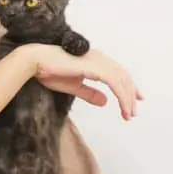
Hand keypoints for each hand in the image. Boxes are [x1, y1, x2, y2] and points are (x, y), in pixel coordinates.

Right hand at [21, 45, 142, 120]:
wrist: (37, 62)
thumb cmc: (50, 71)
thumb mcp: (74, 86)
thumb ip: (90, 93)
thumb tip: (105, 102)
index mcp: (96, 60)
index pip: (118, 73)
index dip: (128, 87)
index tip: (135, 100)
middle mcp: (101, 58)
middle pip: (124, 77)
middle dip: (130, 96)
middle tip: (132, 113)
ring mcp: (99, 62)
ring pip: (122, 81)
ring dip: (127, 99)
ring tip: (128, 115)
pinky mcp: (95, 68)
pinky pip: (115, 84)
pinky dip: (122, 97)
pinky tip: (123, 108)